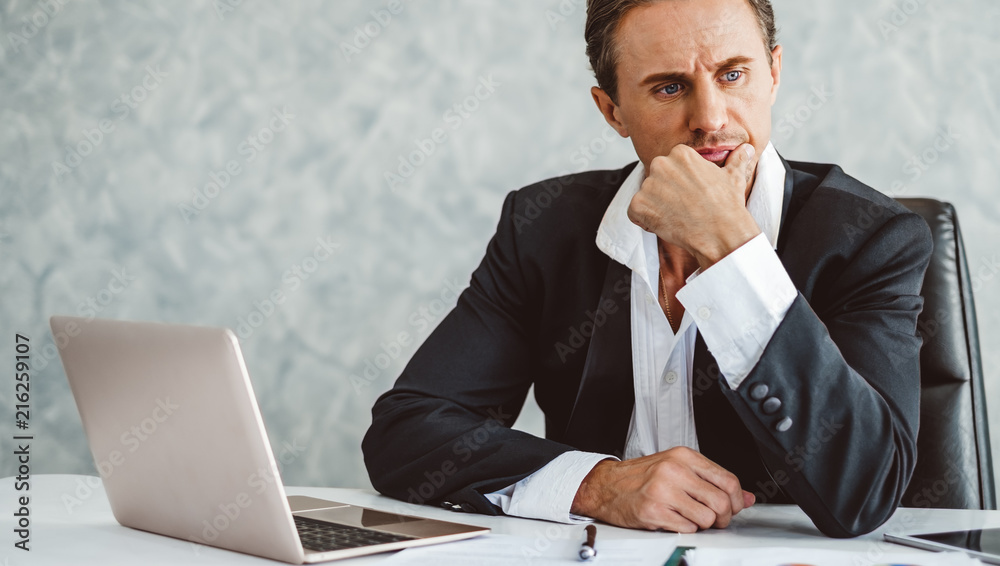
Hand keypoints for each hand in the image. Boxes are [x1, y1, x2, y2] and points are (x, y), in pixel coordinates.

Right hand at [570, 446, 755, 531]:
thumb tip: (746, 497)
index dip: (737, 500)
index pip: (728, 479)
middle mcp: (674, 470)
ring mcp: (663, 491)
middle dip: (723, 517)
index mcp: (683, 456)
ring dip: (704, 525)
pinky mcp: (653, 511)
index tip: (733, 507)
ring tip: (691, 519)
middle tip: (715, 519)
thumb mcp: (677, 468)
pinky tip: (673, 520)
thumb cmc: (640, 477)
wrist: (606, 485)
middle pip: (722, 501)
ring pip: (707, 519)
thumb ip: (711, 480)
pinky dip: (685, 529)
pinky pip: (687, 529)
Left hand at [627, 143, 761, 269]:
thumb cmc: (727, 206)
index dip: (679, 183)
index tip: (691, 195)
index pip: (671, 166)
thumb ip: (736, 160)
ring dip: (656, 208)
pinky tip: (665, 225)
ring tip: (677, 217)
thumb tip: (745, 149)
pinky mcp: (639, 205)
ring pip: (645, 196)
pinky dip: (645, 221)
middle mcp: (661, 164)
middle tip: (684, 208)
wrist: (720, 233)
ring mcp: (648, 185)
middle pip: (656, 179)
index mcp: (680, 153)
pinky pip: (635, 212)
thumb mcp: (734, 177)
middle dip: (665, 193)